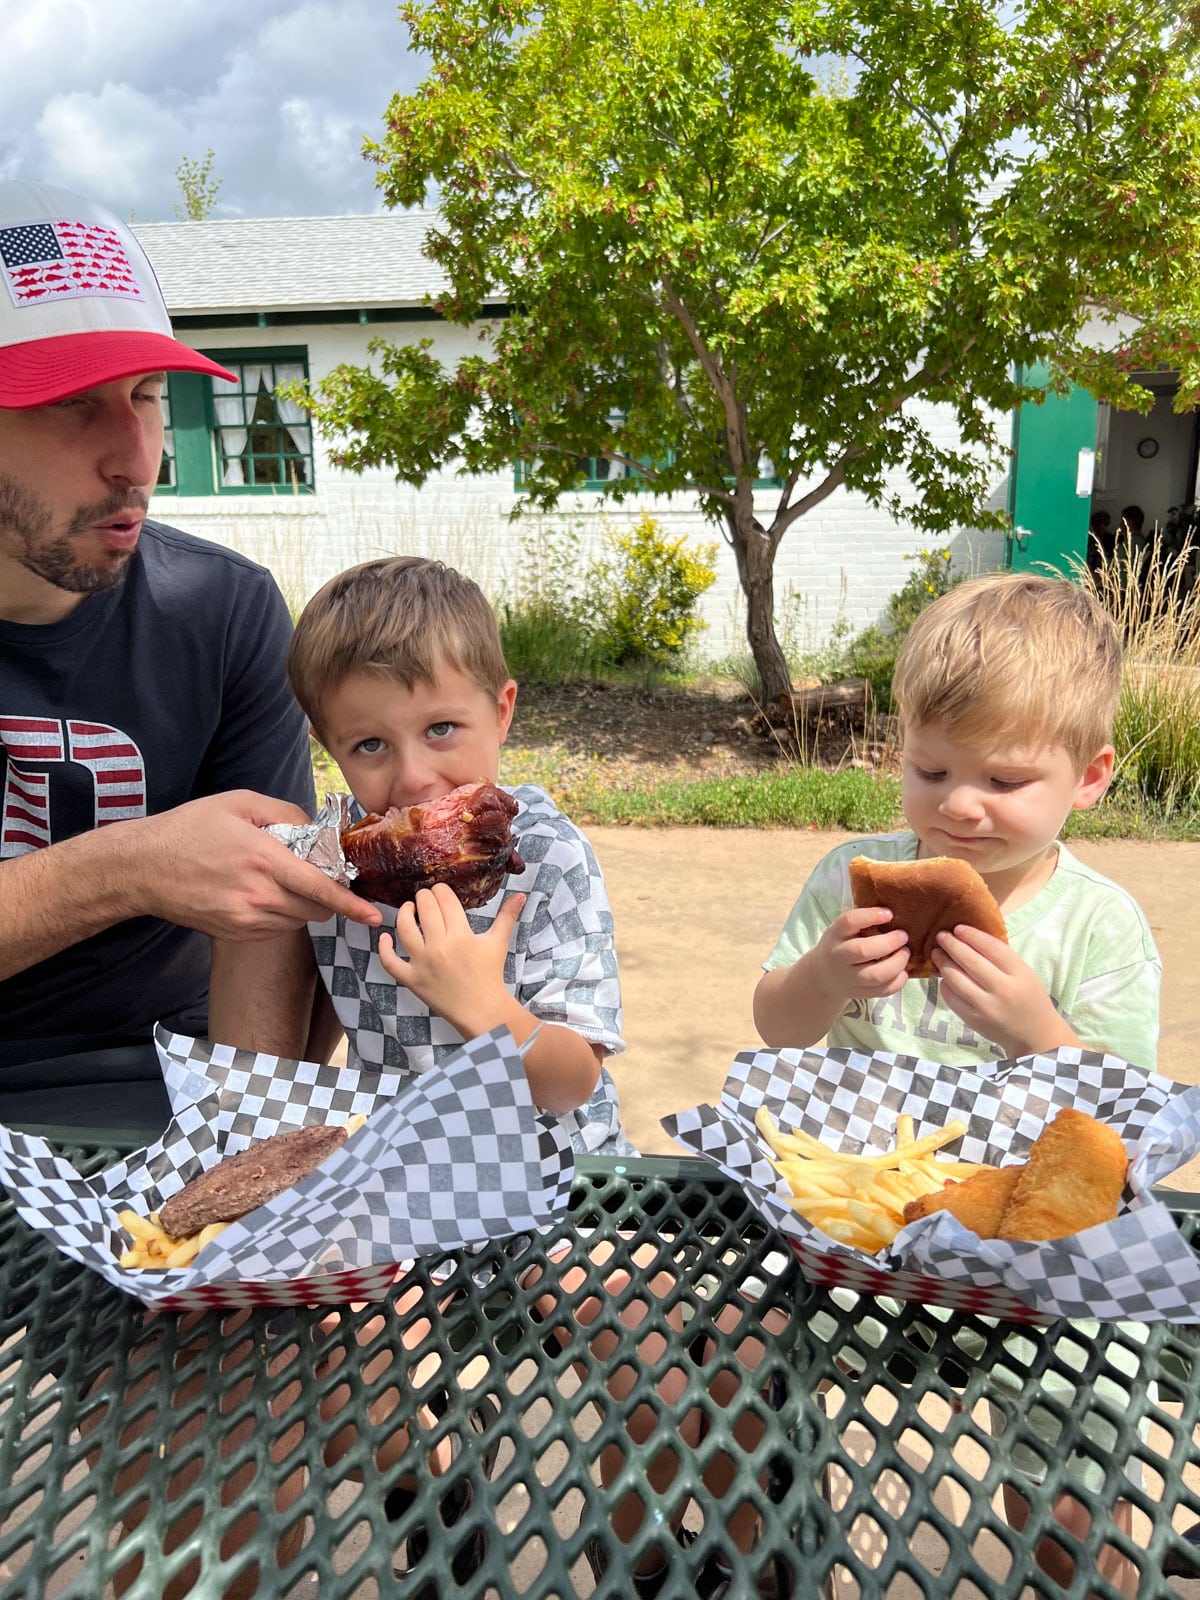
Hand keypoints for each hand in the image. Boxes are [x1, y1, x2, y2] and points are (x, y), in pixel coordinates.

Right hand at [135, 791, 381, 939]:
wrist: (143, 868)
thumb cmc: (189, 830)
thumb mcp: (238, 803)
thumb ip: (285, 812)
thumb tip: (315, 829)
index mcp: (264, 859)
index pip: (320, 888)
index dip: (350, 904)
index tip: (371, 914)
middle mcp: (258, 895)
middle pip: (315, 908)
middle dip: (326, 895)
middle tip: (313, 873)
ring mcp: (245, 919)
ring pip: (297, 920)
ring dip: (302, 904)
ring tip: (276, 879)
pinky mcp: (235, 934)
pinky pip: (275, 929)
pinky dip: (280, 914)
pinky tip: (260, 893)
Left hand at [377, 883, 525, 1034]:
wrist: (482, 1010)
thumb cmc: (490, 975)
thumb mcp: (498, 943)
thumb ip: (507, 916)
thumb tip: (521, 895)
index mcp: (461, 935)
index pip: (445, 900)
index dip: (440, 890)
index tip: (440, 889)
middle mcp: (439, 946)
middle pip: (425, 909)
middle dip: (424, 897)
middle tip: (425, 897)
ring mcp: (422, 963)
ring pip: (404, 929)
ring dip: (404, 913)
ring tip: (408, 909)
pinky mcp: (411, 979)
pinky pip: (390, 962)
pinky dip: (383, 948)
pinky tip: (384, 937)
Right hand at [812, 906, 910, 1002]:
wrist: (823, 976)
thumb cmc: (840, 946)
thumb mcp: (842, 930)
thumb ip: (862, 922)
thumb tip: (894, 911)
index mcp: (835, 934)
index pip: (849, 921)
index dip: (871, 916)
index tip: (889, 914)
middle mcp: (839, 956)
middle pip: (863, 950)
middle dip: (889, 942)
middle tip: (903, 936)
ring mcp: (848, 978)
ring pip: (875, 975)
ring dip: (896, 963)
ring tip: (905, 953)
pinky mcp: (859, 993)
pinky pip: (882, 991)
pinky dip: (897, 982)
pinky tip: (902, 972)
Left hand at [932, 926, 1078, 1056]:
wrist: (1035, 1035)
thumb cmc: (1029, 998)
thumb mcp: (1024, 974)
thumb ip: (1001, 958)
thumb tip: (969, 938)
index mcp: (1020, 974)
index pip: (991, 948)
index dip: (972, 935)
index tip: (958, 928)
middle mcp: (1003, 990)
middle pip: (970, 961)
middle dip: (952, 945)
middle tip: (941, 936)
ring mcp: (987, 1007)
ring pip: (956, 979)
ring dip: (943, 963)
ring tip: (937, 954)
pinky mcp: (974, 1020)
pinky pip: (952, 997)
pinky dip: (945, 984)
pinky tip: (945, 977)